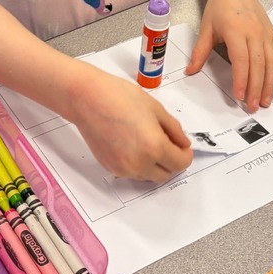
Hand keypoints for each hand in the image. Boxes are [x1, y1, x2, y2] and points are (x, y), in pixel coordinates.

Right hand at [69, 67, 192, 181]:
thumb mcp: (155, 108)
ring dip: (154, 165)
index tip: (181, 145)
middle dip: (170, 161)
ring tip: (145, 141)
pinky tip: (131, 144)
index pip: (181, 163)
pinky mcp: (110, 168)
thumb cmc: (120, 97)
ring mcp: (123, 169)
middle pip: (166, 174)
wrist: (87, 99)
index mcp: (154, 146)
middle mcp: (139, 163)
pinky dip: (137, 164)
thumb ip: (174, 129)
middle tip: (165, 142)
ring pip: (149, 176)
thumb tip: (183, 143)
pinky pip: (132, 173)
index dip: (185, 154)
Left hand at [186, 0, 272, 109]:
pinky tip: (272, 84)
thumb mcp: (206, 27)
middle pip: (259, 65)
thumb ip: (200, 51)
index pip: (241, 60)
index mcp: (236, 30)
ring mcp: (266, 33)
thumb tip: (190, 71)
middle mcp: (255, 32)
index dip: (241, 79)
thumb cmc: (220, 5)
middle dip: (256, 88)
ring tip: (264, 101)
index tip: (239, 96)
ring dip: (270, 84)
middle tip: (252, 106)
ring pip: (272, 63)